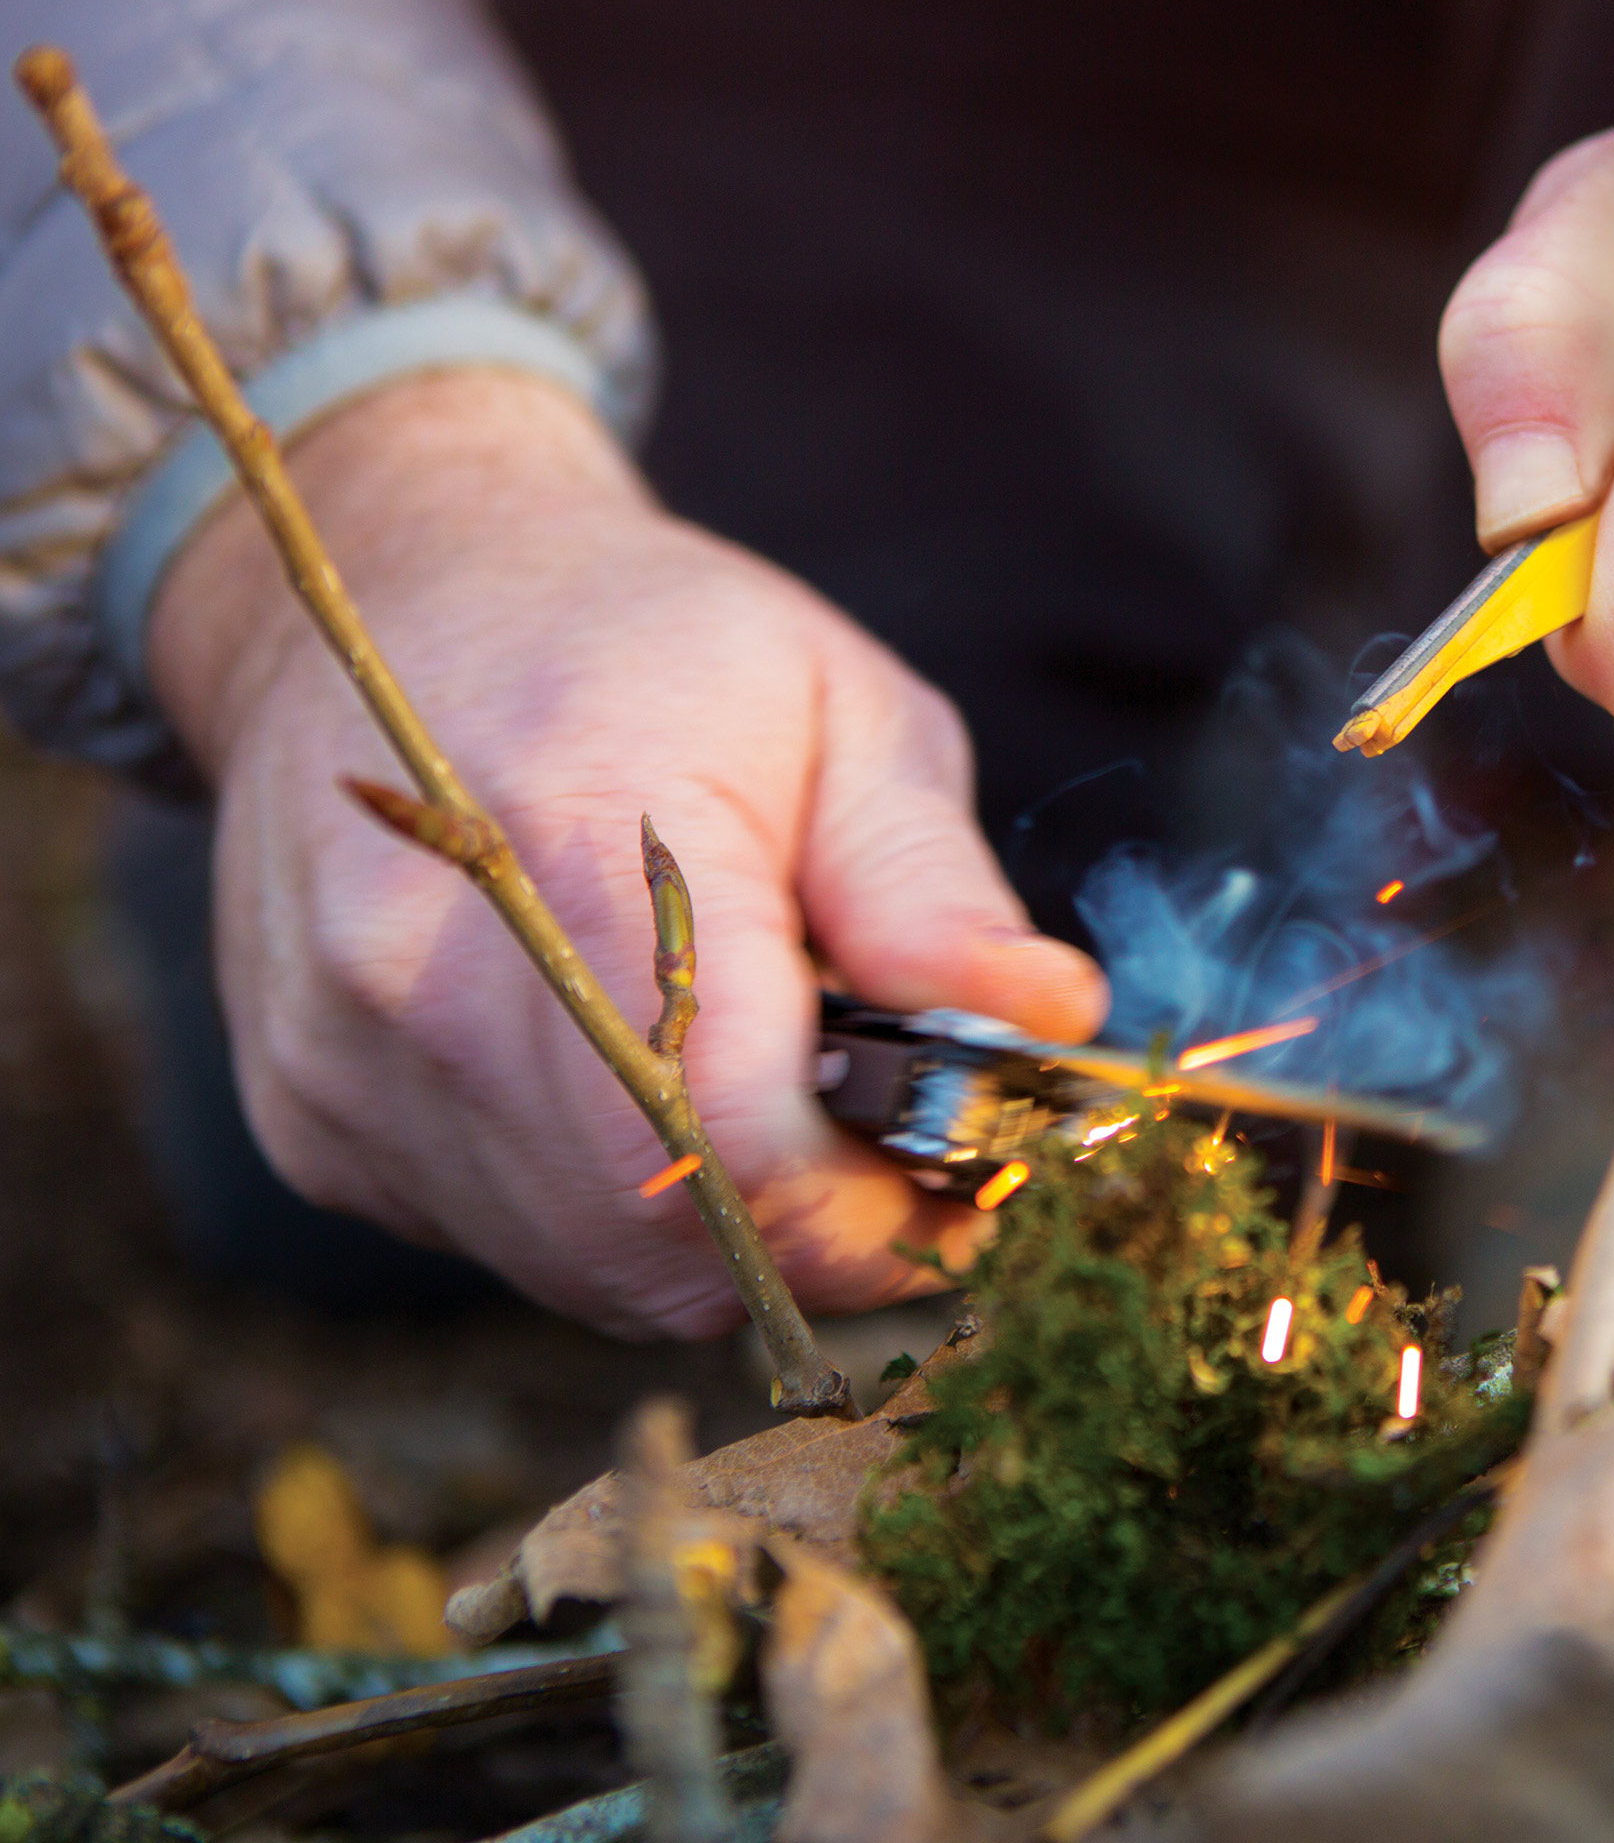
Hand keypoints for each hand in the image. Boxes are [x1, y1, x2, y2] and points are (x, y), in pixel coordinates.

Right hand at [148, 371, 1107, 1336]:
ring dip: (726, 1225)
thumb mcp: (843, 709)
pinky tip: (644, 1081)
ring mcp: (354, 1067)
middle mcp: (431, 981)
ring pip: (596, 1268)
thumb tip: (1047, 1021)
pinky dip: (615, 1208)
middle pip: (674, 1236)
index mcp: (581, 848)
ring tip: (771, 1089)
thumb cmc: (659, 649)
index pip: (743, 1141)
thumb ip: (930, 884)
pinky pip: (514, 1244)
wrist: (403, 595)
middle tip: (890, 1134)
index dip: (886, 1197)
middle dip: (824, 1224)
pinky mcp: (317, 1123)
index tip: (971, 1170)